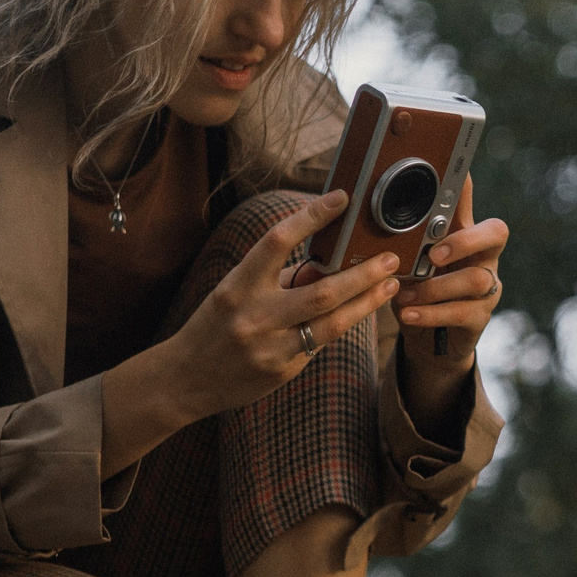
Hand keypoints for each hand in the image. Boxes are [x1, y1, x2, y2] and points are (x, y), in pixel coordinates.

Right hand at [164, 190, 401, 419]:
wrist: (185, 378)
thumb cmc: (216, 324)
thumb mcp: (237, 292)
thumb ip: (279, 278)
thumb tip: (327, 260)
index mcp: (238, 285)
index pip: (278, 241)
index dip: (311, 217)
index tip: (341, 199)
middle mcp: (254, 315)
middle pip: (322, 290)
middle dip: (363, 273)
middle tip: (389, 258)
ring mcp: (270, 347)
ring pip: (332, 323)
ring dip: (367, 302)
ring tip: (390, 285)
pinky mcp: (282, 370)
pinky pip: (319, 344)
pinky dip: (339, 326)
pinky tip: (357, 314)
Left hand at [395, 176, 508, 373]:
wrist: (430, 341)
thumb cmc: (418, 292)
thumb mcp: (408, 263)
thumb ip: (400, 243)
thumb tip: (360, 219)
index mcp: (464, 234)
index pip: (469, 200)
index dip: (465, 187)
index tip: (451, 173)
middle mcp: (483, 257)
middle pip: (496, 233)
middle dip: (465, 240)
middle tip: (432, 254)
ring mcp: (487, 287)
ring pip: (475, 279)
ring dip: (435, 287)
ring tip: (404, 295)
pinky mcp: (480, 317)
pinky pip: (462, 312)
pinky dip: (431, 313)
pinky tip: (408, 314)